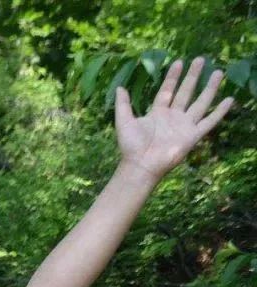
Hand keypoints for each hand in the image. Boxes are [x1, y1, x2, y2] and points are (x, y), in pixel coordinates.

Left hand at [116, 58, 232, 179]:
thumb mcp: (124, 121)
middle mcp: (173, 116)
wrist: (141, 164)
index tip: (179, 62)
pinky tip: (229, 99)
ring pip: (201, 102)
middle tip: (201, 59)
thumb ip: (123, 104)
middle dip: (193, 76)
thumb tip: (119, 87)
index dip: (173, 77)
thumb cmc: (131, 145)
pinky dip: (220, 111)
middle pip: (186, 92)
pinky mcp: (193, 135)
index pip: (167, 90)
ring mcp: (184, 125)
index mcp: (157, 113)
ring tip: (218, 72)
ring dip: (209, 88)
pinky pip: (210, 121)